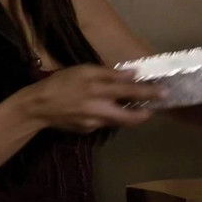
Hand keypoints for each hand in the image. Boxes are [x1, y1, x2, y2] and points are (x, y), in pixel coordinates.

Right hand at [20, 64, 166, 133]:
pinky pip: (103, 122)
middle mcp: (99, 108)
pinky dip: (107, 116)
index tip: (163, 92)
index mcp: (98, 89)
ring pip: (118, 121)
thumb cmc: (60, 83)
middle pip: (130, 117)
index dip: (148, 92)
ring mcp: (94, 123)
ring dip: (127, 115)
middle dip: (145, 114)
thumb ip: (108, 73)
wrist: (38, 107)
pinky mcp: (88, 130)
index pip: (130, 91)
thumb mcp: (83, 70)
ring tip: (130, 107)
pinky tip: (99, 109)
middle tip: (152, 109)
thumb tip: (133, 74)